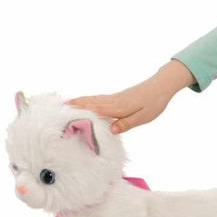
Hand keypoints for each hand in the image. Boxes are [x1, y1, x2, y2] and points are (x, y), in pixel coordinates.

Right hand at [67, 60, 194, 133]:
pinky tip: (84, 102)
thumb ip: (127, 123)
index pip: (95, 109)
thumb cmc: (154, 103)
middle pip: (89, 102)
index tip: (64, 114)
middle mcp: (113, 101)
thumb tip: (112, 130)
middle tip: (56, 108)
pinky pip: (98, 99)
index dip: (80, 111)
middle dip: (73, 105)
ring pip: (92, 99)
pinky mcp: (117, 98)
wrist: (161, 86)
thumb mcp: (144, 117)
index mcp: (118, 107)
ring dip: (78, 101)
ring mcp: (114, 98)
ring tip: (64, 104)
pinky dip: (87, 100)